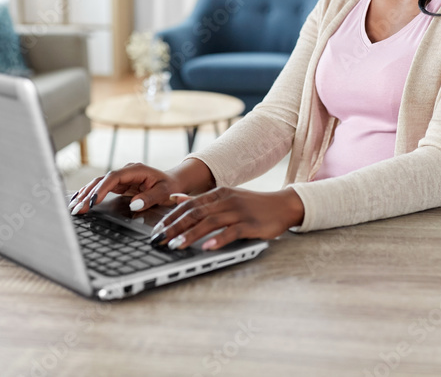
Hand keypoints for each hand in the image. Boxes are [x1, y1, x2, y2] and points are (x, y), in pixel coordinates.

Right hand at [67, 158, 215, 214]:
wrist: (173, 182)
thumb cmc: (170, 187)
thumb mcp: (164, 193)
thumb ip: (150, 198)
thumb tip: (134, 204)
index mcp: (136, 170)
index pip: (113, 177)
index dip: (101, 188)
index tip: (92, 201)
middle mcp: (125, 171)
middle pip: (102, 180)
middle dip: (88, 194)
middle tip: (77, 209)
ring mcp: (121, 177)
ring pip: (98, 184)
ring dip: (85, 195)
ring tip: (73, 207)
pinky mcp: (118, 184)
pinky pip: (100, 188)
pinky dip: (89, 194)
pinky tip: (78, 201)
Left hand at [151, 186, 304, 250]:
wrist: (283, 205)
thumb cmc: (253, 204)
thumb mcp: (226, 197)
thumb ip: (200, 199)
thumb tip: (175, 199)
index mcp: (218, 193)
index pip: (189, 205)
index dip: (171, 217)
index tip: (157, 230)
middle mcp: (226, 200)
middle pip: (195, 213)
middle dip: (175, 227)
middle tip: (159, 240)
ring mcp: (239, 211)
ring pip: (210, 222)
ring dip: (191, 234)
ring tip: (176, 245)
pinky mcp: (251, 224)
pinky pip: (232, 232)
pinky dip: (218, 239)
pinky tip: (207, 247)